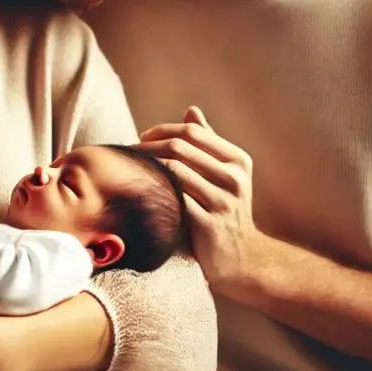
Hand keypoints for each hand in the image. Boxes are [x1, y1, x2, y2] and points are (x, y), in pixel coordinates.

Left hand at [138, 106, 267, 294]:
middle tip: (128, 152)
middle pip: (181, 148)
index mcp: (238, 160)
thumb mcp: (224, 174)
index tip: (142, 137)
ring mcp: (223, 202)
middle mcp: (234, 178)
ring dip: (146, 167)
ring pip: (174, 170)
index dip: (162, 130)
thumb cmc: (225, 211)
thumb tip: (192, 110)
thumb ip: (208, 143)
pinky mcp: (209, 225)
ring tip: (129, 169)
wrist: (242, 260)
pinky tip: (137, 192)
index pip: (193, 132)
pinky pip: (174, 199)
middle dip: (148, 146)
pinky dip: (152, 191)